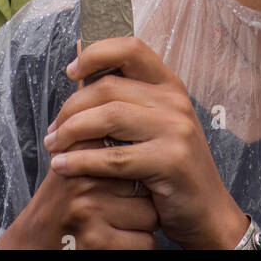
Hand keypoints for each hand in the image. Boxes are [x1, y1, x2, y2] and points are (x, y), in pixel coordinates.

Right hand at [0, 144, 159, 250]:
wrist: (34, 244)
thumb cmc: (63, 202)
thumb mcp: (72, 157)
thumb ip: (95, 129)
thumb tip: (126, 89)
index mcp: (79, 149)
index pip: (133, 146)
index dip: (140, 163)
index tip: (134, 174)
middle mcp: (82, 176)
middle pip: (145, 180)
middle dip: (142, 194)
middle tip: (123, 203)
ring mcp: (89, 209)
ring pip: (150, 213)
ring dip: (142, 223)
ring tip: (119, 222)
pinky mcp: (97, 242)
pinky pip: (144, 242)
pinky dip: (139, 245)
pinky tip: (121, 241)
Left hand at [43, 36, 249, 249]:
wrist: (207, 211)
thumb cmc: (172, 168)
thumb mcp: (154, 125)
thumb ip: (125, 100)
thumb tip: (78, 70)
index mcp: (169, 85)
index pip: (131, 49)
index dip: (97, 53)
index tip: (71, 71)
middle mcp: (175, 101)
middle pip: (109, 87)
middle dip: (72, 107)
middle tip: (53, 129)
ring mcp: (175, 129)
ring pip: (108, 118)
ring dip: (71, 132)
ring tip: (54, 147)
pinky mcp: (170, 161)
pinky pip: (114, 157)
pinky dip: (81, 161)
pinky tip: (63, 167)